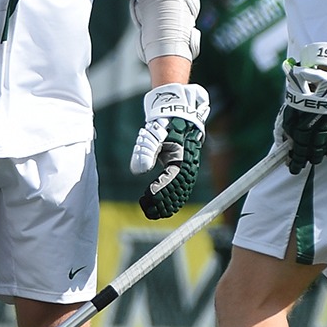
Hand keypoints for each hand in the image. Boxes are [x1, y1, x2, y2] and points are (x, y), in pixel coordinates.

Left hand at [132, 83, 210, 219]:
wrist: (178, 114)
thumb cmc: (166, 124)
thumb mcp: (154, 135)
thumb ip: (146, 151)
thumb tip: (138, 171)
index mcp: (182, 156)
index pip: (172, 177)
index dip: (161, 188)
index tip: (148, 194)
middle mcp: (188, 165)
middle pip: (178, 190)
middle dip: (163, 201)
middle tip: (147, 209)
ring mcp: (187, 169)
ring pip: (180, 192)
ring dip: (167, 204)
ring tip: (151, 212)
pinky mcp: (184, 170)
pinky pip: (180, 189)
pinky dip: (171, 199)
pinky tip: (160, 208)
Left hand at [279, 43, 326, 172]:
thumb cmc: (307, 86)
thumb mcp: (293, 103)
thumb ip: (288, 124)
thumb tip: (285, 142)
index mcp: (304, 118)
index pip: (300, 146)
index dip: (296, 159)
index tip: (293, 168)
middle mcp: (320, 122)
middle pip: (316, 149)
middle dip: (312, 158)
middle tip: (310, 161)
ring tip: (324, 155)